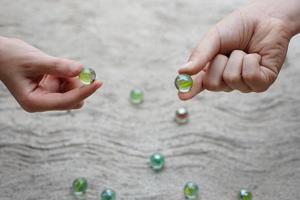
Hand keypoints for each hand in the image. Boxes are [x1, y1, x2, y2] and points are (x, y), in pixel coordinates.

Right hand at [0, 37, 101, 111]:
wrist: (0, 53)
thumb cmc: (11, 56)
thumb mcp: (35, 60)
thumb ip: (58, 66)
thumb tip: (82, 70)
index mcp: (34, 102)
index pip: (67, 101)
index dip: (84, 92)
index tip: (99, 82)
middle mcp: (42, 102)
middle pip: (73, 100)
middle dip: (76, 84)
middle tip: (73, 67)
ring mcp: (47, 96)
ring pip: (72, 91)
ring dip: (71, 77)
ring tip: (56, 65)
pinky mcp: (51, 89)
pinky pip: (68, 83)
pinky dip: (68, 74)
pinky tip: (55, 67)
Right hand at [178, 0, 299, 99]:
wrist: (264, 18)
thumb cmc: (238, 28)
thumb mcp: (213, 38)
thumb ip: (199, 55)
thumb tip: (182, 72)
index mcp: (212, 71)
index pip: (199, 85)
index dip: (190, 90)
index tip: (181, 95)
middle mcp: (227, 81)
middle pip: (212, 84)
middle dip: (218, 63)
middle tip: (225, 53)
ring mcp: (244, 84)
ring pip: (232, 79)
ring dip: (237, 58)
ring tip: (244, 51)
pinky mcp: (262, 83)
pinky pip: (250, 77)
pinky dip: (251, 61)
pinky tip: (256, 56)